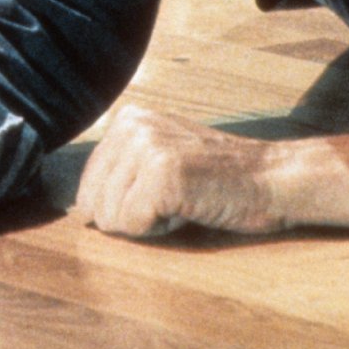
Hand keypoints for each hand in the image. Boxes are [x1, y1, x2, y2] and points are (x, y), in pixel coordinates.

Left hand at [72, 105, 284, 237]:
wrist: (271, 179)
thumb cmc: (219, 179)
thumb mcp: (161, 158)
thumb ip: (121, 172)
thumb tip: (77, 210)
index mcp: (128, 119)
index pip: (88, 184)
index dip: (122, 205)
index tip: (164, 191)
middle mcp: (133, 126)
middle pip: (94, 202)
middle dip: (131, 215)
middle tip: (176, 198)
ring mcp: (147, 148)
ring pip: (110, 216)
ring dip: (148, 222)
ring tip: (184, 200)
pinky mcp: (163, 176)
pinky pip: (132, 225)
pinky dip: (160, 230)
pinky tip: (188, 208)